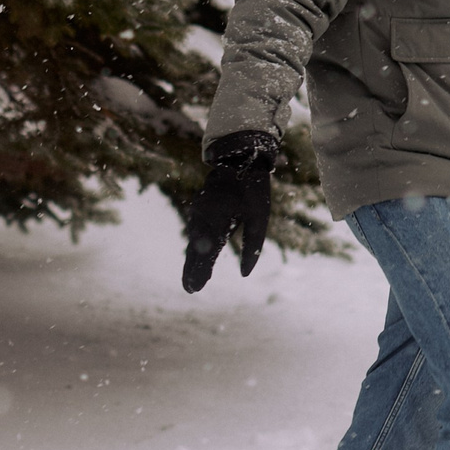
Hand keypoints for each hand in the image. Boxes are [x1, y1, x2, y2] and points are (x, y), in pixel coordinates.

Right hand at [182, 131, 278, 292]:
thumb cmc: (252, 189)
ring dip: (193, 260)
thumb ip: (252, 246)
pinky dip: (194, 248)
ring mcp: (199, 212)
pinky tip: (194, 258)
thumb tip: (245, 273)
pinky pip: (195, 233)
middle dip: (193, 270)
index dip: (202, 271)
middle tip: (190, 289)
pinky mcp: (200, 210)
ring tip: (191, 280)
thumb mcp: (259, 218)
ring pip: (193, 241)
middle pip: (196, 249)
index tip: (196, 287)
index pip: (208, 251)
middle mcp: (204, 217)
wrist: (239, 159)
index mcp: (219, 219)